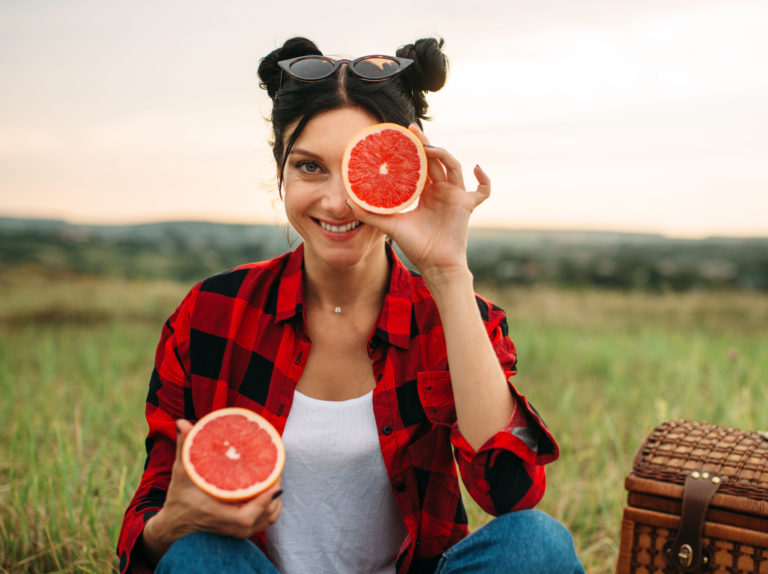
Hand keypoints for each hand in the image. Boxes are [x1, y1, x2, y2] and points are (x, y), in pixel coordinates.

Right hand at [140, 420, 282, 560]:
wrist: (175, 523)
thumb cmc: (178, 498)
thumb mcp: (180, 472)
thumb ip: (185, 447)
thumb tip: (182, 423)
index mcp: (216, 514)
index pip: (246, 515)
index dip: (263, 500)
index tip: (274, 481)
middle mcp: (230, 527)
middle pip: (265, 513)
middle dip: (275, 490)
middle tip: (277, 466)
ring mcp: (238, 531)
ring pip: (268, 517)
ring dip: (275, 498)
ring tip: (276, 475)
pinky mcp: (242, 531)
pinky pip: (266, 521)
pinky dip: (272, 506)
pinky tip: (272, 490)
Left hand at [347, 123, 490, 284]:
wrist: (434, 264)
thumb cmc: (416, 246)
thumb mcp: (389, 225)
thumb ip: (369, 213)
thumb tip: (347, 201)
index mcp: (425, 192)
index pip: (420, 164)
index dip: (412, 150)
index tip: (400, 136)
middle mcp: (441, 190)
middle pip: (435, 160)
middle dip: (424, 143)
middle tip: (411, 130)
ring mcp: (456, 196)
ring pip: (453, 166)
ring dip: (443, 154)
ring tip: (428, 147)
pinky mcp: (467, 205)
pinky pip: (483, 191)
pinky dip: (484, 180)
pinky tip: (477, 168)